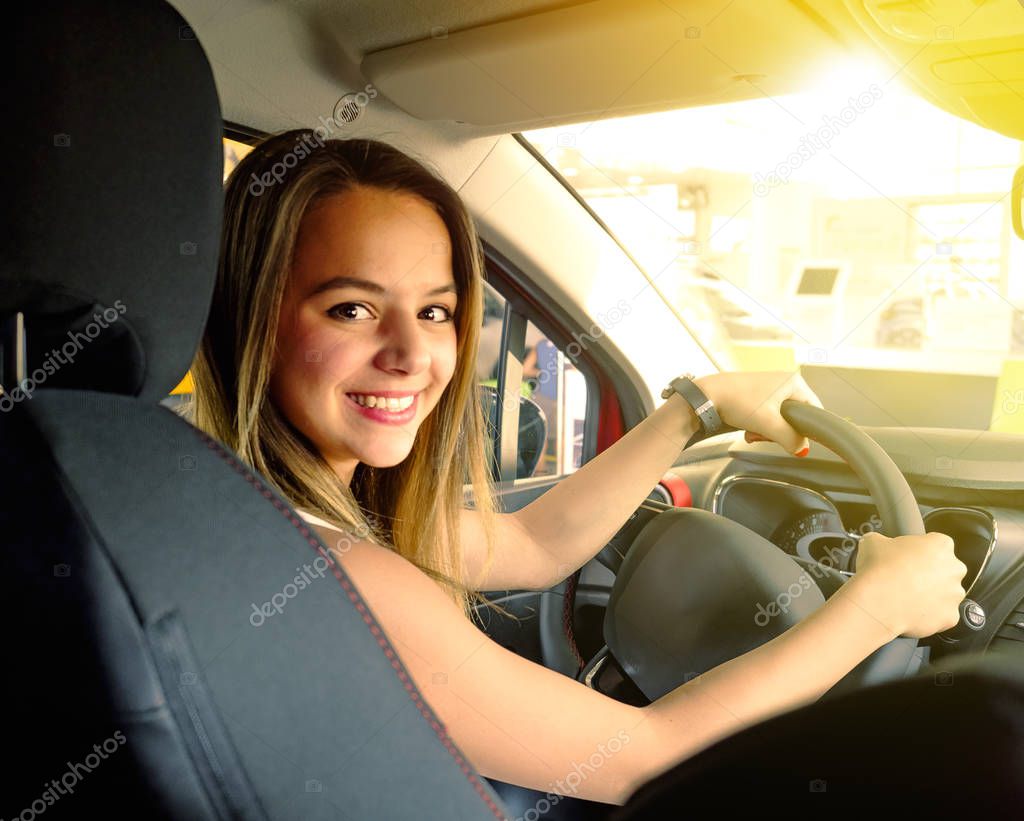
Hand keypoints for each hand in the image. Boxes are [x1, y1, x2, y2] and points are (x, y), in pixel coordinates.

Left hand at [693, 370, 823, 456]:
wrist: (707, 396)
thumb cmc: (737, 401)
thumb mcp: (769, 424)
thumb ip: (791, 439)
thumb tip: (802, 449)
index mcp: (794, 382)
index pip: (814, 410)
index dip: (807, 429)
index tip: (797, 441)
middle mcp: (784, 382)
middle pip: (796, 417)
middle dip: (781, 431)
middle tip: (767, 435)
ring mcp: (770, 388)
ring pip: (780, 419)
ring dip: (768, 431)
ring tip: (754, 431)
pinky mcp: (757, 395)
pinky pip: (767, 416)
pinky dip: (759, 425)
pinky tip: (748, 428)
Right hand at [848, 531, 967, 638]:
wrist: (878, 602)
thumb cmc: (879, 570)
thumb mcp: (872, 542)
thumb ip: (883, 541)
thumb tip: (878, 545)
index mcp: (940, 545)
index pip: (935, 544)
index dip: (919, 551)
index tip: (907, 558)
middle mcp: (954, 569)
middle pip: (945, 570)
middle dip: (930, 574)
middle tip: (906, 578)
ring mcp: (954, 595)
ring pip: (945, 594)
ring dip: (930, 595)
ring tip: (905, 597)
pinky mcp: (950, 617)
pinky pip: (941, 615)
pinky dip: (928, 615)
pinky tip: (909, 611)